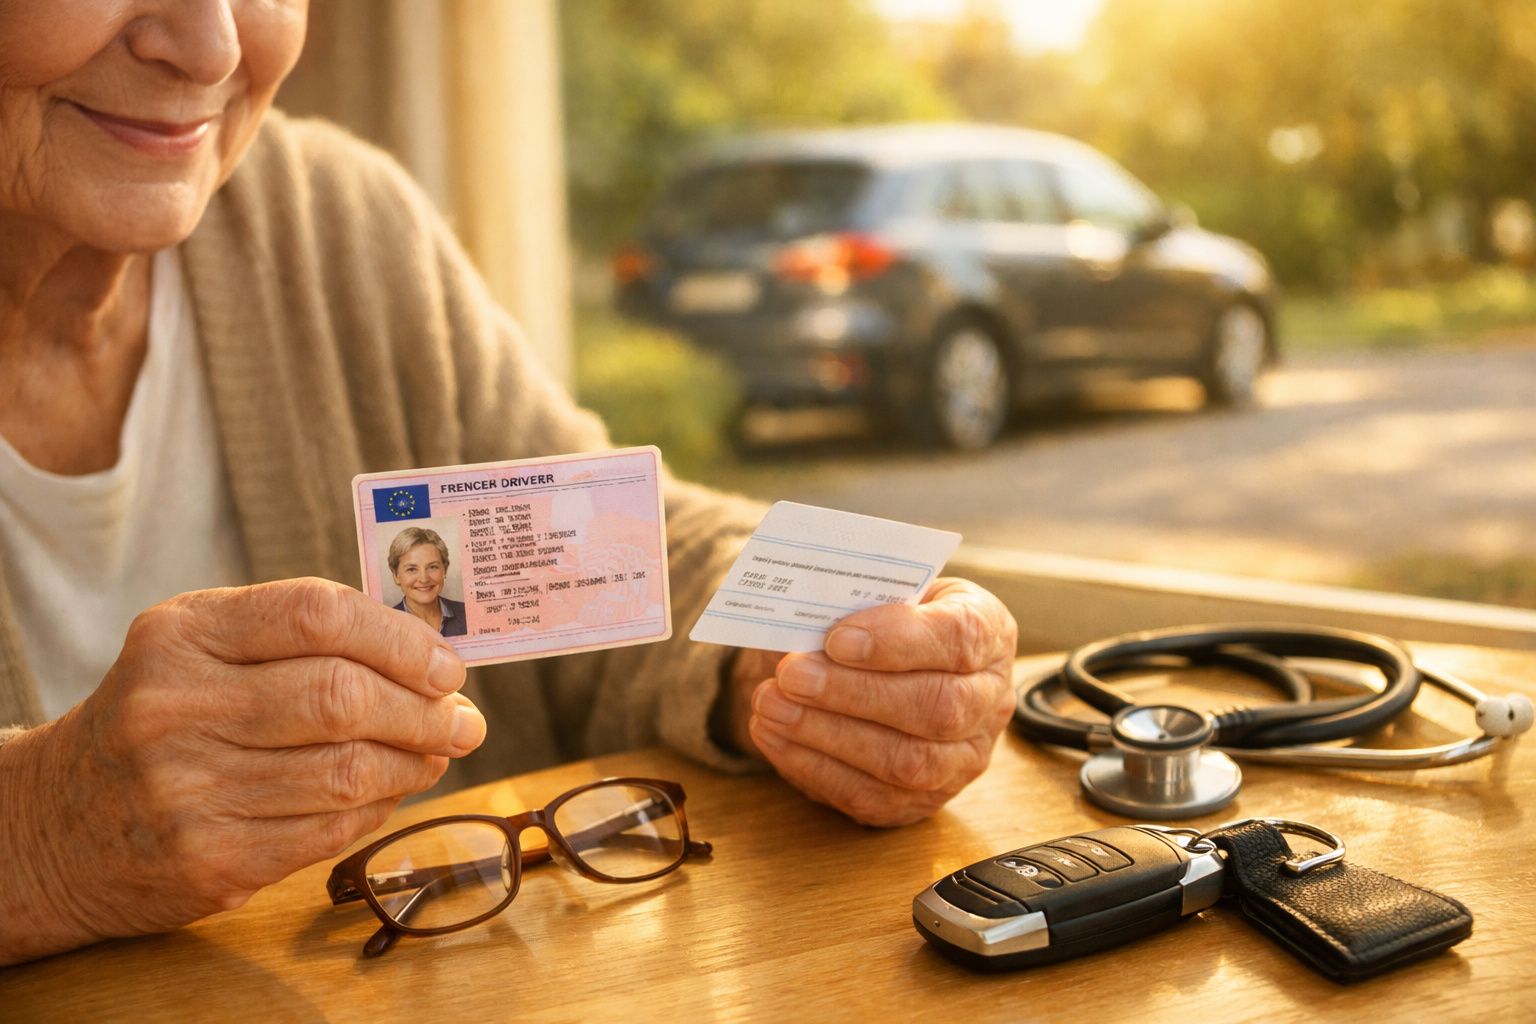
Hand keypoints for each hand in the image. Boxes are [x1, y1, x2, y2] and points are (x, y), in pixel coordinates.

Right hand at [0, 578, 483, 963]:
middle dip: (425, 710)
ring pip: (349, 771)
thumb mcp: (201, 646)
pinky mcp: (209, 859)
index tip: (446, 664)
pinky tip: (388, 791)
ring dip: (415, 763)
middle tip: (464, 718)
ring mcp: (188, 789)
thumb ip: (300, 635)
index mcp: (181, 635)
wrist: (56, 824)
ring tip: (436, 753)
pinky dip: (379, 808)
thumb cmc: (161, 716)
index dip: (402, 639)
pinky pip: (331, 828)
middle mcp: (176, 708)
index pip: (318, 614)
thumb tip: (427, 657)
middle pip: (344, 697)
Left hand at [729, 578, 1016, 826]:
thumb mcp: (884, 592)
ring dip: (828, 734)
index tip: (836, 638)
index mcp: (989, 633)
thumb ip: (858, 600)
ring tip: (771, 706)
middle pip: (937, 707)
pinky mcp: (923, 800)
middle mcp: (989, 701)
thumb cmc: (885, 621)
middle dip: (854, 693)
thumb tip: (804, 619)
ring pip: (908, 761)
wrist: (890, 667)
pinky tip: (774, 737)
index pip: (960, 637)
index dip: (899, 641)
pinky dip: (815, 767)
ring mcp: (963, 759)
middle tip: (791, 676)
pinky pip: (873, 796)